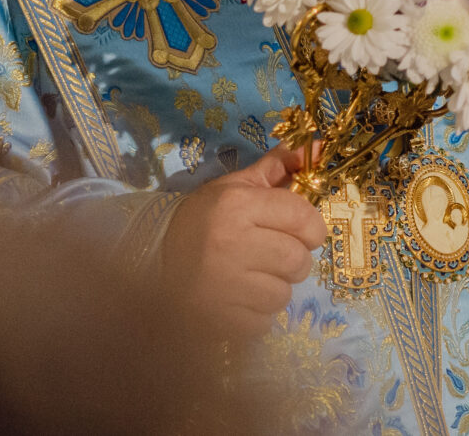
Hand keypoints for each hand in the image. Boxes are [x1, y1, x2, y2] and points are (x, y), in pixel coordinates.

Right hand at [160, 142, 326, 340]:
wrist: (151, 262)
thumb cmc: (201, 220)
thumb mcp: (234, 187)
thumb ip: (277, 166)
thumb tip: (317, 145)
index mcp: (236, 205)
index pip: (302, 216)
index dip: (310, 226)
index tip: (302, 232)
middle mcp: (230, 244)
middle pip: (298, 260)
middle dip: (295, 259)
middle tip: (276, 257)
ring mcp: (222, 286)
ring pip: (283, 294)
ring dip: (276, 288)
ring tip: (254, 278)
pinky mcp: (217, 320)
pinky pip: (263, 321)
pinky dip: (258, 314)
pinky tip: (239, 299)